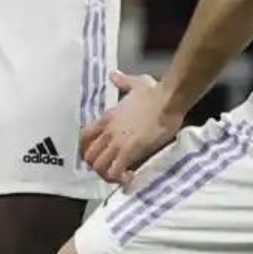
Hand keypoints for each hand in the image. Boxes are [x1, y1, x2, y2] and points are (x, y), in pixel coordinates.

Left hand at [79, 69, 174, 184]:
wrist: (168, 99)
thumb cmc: (155, 92)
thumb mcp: (135, 83)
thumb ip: (123, 81)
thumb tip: (114, 75)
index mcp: (108, 118)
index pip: (84, 136)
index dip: (87, 149)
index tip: (98, 155)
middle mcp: (108, 131)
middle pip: (88, 155)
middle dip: (96, 166)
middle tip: (110, 169)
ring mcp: (117, 142)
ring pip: (98, 166)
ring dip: (106, 174)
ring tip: (119, 176)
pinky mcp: (130, 150)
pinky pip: (115, 171)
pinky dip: (119, 178)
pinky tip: (129, 178)